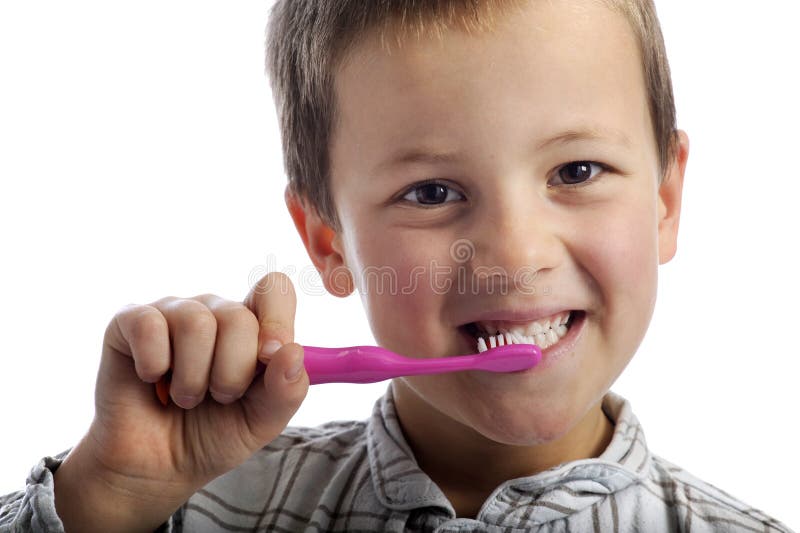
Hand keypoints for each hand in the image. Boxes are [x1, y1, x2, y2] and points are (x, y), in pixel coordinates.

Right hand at [54, 272, 306, 531]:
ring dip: (192, 377)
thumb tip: (292, 352)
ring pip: (196, 322)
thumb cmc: (212, 435)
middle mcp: (214, 311)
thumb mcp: (263, 422)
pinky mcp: (129, 322)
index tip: (267, 360)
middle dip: (231, 373)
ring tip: (185, 397)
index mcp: (253, 326)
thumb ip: (287, 390)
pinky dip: (154, 365)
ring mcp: (172, 313)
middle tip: (218, 396)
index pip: (275, 288)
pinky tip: (152, 380)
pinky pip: (148, 325)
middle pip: (238, 317)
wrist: (157, 468)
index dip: (276, 322)